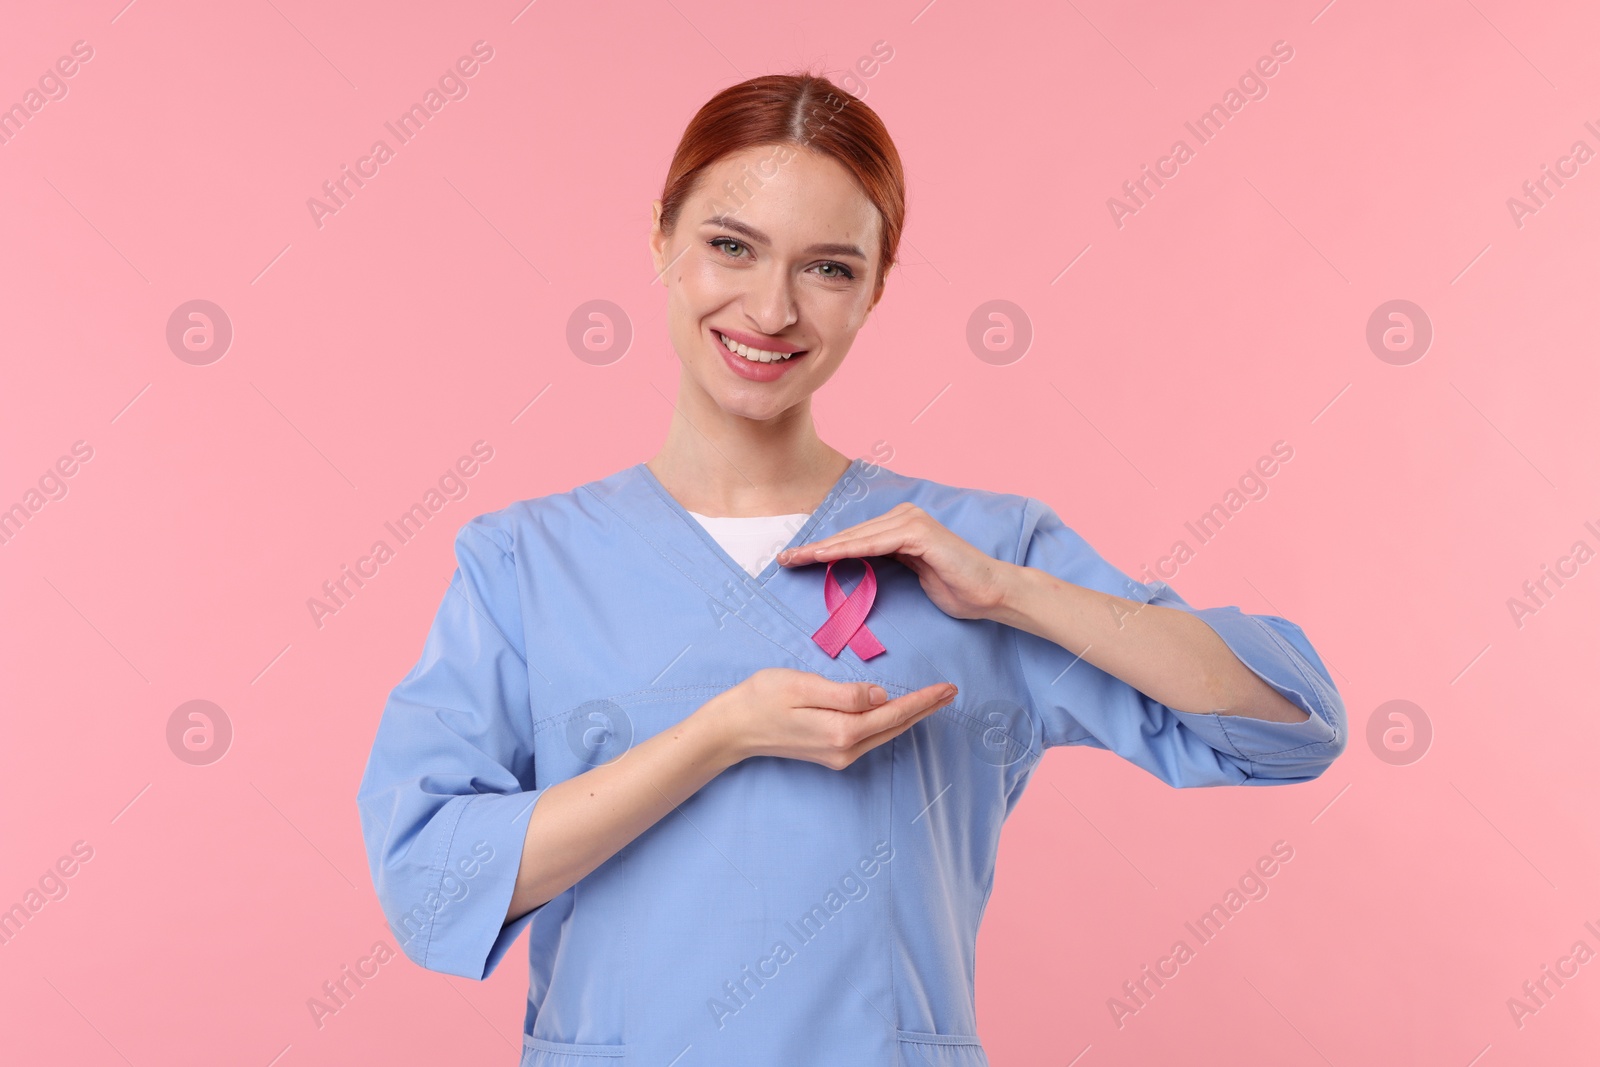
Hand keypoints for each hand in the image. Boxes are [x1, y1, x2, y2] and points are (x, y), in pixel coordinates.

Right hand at [704, 668, 956, 768]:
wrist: (733, 729)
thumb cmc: (763, 699)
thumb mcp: (803, 686)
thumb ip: (845, 694)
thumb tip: (880, 696)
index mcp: (842, 731)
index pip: (893, 713)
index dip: (923, 700)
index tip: (948, 688)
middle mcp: (845, 750)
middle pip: (895, 726)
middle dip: (925, 709)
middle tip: (951, 692)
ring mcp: (838, 755)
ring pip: (884, 733)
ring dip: (910, 716)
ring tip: (932, 699)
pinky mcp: (831, 753)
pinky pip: (870, 736)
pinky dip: (889, 722)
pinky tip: (897, 711)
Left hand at [778, 502, 1016, 620]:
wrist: (990, 592)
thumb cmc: (955, 587)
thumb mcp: (912, 574)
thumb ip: (887, 563)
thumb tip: (858, 564)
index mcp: (900, 526)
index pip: (854, 538)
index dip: (823, 549)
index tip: (795, 560)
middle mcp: (903, 517)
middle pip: (850, 534)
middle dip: (815, 548)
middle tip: (784, 559)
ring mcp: (911, 521)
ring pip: (858, 537)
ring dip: (825, 548)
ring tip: (797, 558)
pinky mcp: (919, 533)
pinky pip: (876, 543)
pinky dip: (849, 549)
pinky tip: (827, 557)